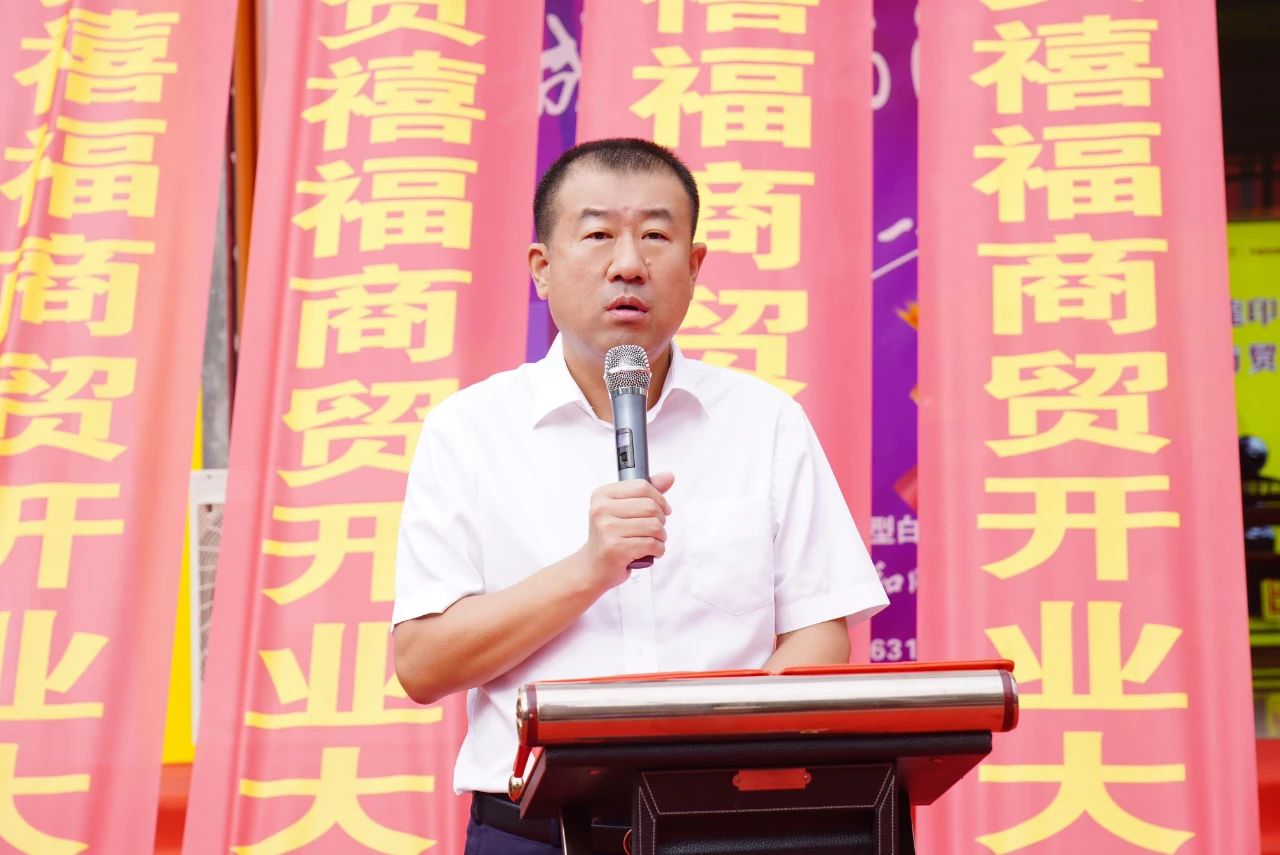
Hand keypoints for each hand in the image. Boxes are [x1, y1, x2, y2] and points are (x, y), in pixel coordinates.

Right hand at [579, 472, 674, 590]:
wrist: (593, 566)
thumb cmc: (611, 536)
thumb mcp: (624, 510)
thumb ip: (647, 492)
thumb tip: (669, 476)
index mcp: (602, 495)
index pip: (642, 486)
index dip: (659, 499)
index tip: (662, 509)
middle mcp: (601, 509)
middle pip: (650, 506)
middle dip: (661, 520)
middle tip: (655, 529)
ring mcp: (606, 529)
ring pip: (653, 526)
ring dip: (661, 536)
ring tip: (653, 541)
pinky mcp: (615, 548)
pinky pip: (651, 544)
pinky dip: (658, 549)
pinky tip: (650, 551)